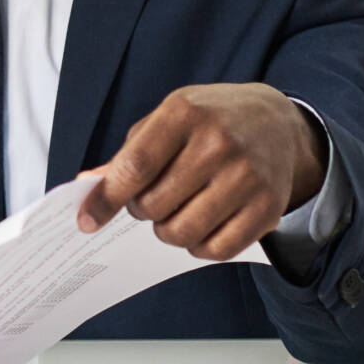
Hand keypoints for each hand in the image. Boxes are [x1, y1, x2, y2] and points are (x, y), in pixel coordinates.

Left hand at [77, 84, 325, 261]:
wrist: (276, 122)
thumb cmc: (208, 122)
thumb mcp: (166, 119)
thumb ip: (128, 154)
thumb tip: (87, 187)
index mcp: (184, 113)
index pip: (136, 166)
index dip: (107, 198)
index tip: (87, 220)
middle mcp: (219, 142)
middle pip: (155, 206)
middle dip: (142, 211)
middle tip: (152, 198)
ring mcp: (248, 176)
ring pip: (183, 233)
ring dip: (168, 232)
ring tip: (175, 212)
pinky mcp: (269, 207)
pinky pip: (218, 250)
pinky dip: (199, 247)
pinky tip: (202, 225)